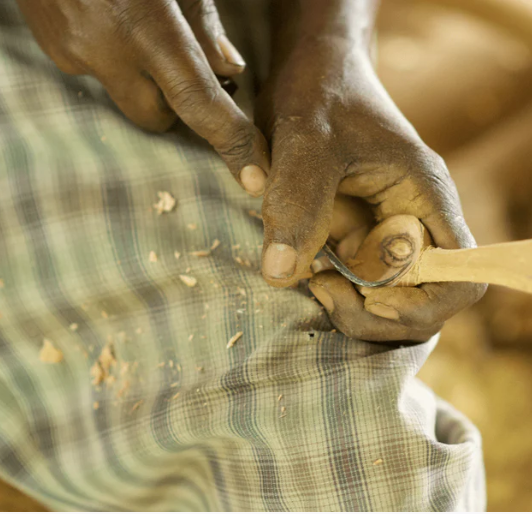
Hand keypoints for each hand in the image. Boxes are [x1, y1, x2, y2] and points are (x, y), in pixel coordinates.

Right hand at [17, 0, 268, 195]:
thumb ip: (203, 18)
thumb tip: (229, 71)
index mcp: (142, 20)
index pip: (199, 102)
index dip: (232, 143)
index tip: (256, 179)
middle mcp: (102, 46)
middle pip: (160, 119)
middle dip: (183, 110)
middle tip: (193, 73)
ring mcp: (72, 50)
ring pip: (129, 100)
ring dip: (149, 85)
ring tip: (147, 34)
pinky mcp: (54, 47)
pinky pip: (102, 75)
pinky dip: (120, 63)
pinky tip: (115, 22)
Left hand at [257, 37, 485, 342]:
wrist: (312, 75)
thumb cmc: (320, 94)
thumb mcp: (306, 143)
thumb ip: (296, 205)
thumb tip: (282, 275)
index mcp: (424, 197)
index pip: (462, 274)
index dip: (424, 304)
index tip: (371, 297)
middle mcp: (412, 221)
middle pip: (421, 302)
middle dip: (372, 313)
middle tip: (322, 288)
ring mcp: (383, 231)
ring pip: (386, 299)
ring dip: (349, 304)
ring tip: (311, 277)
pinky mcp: (356, 235)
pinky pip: (354, 280)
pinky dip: (331, 288)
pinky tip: (302, 266)